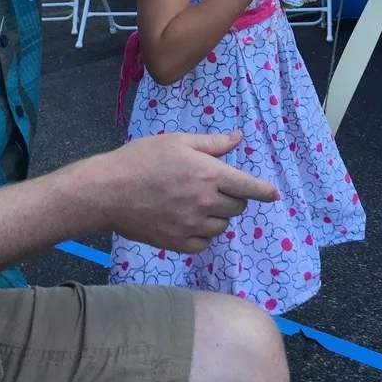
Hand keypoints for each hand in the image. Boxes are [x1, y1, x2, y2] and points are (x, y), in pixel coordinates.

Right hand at [93, 131, 279, 253]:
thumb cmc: (141, 159)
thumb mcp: (178, 141)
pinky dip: (204, 234)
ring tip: (202, 204)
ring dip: (219, 216)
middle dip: (234, 197)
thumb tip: (238, 138)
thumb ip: (212, 143)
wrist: (108, 191)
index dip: (264, 191)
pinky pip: (204, 243)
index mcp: (209, 174)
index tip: (274, 195)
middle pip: (237, 207)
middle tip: (217, 188)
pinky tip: (192, 222)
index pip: (249, 186)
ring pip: (222, 226)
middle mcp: (205, 202)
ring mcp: (191, 225)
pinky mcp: (176, 242)